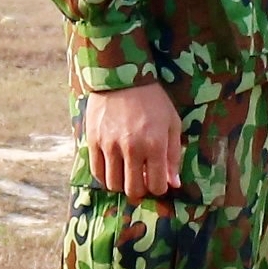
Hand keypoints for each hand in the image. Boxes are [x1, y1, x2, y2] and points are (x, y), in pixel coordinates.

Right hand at [79, 82, 183, 199]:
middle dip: (140, 190)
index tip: (157, 182)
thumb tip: (173, 183)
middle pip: (133, 189)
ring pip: (113, 185)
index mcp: (155, 144)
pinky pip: (97, 172)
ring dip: (122, 185)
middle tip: (141, 180)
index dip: (158, 188)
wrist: (121, 77)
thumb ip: (173, 155)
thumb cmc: (152, 101)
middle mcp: (132, 148)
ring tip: (127, 175)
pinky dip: (105, 177)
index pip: (156, 185)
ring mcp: (110, 146)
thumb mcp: (172, 123)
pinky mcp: (93, 141)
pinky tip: (113, 169)